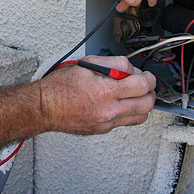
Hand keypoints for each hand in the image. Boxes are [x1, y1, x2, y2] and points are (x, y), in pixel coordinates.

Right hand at [38, 55, 155, 134]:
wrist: (44, 108)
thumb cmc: (59, 87)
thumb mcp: (85, 64)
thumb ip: (112, 64)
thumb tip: (129, 69)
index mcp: (105, 92)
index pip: (142, 85)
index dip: (149, 78)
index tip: (146, 75)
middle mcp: (108, 111)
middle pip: (147, 104)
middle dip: (150, 92)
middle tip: (144, 84)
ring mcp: (107, 123)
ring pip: (140, 117)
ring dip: (142, 104)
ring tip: (134, 94)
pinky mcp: (103, 129)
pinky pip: (125, 122)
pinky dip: (128, 111)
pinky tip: (118, 103)